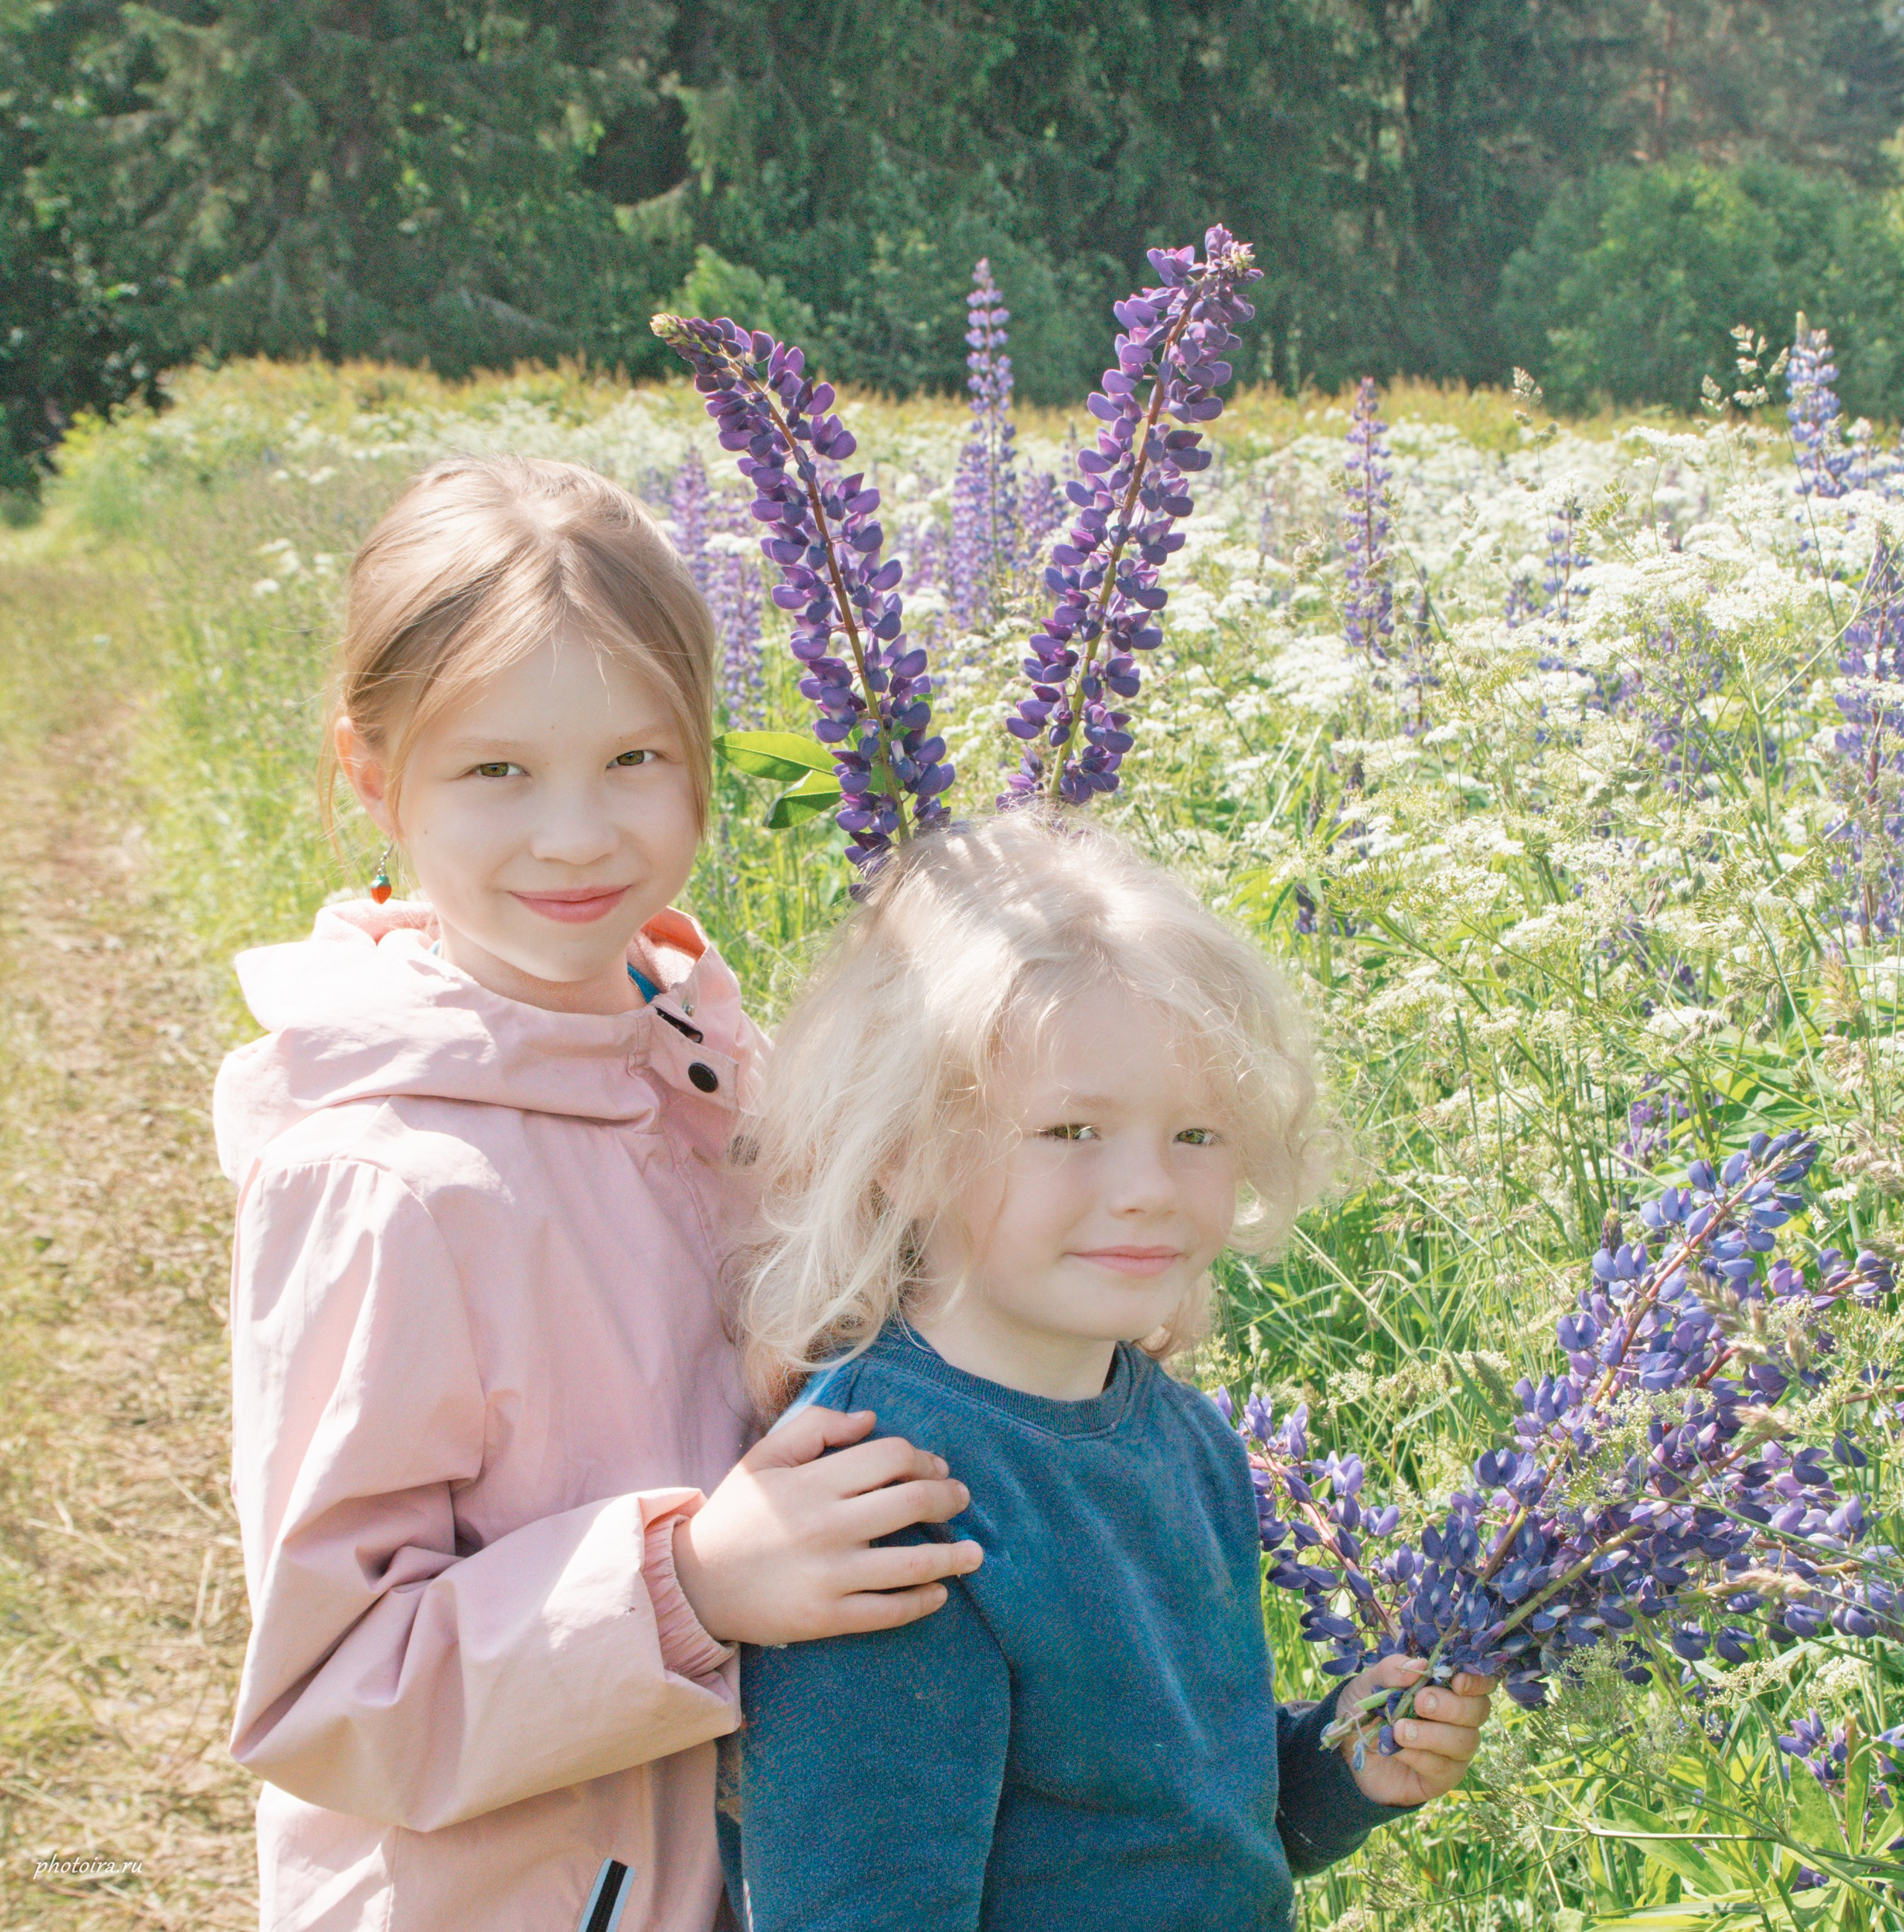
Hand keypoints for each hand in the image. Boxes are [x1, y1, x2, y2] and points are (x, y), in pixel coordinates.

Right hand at [671, 1406, 983, 1645]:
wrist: (696, 1584)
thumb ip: (815, 1428)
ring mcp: (829, 1576)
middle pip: (911, 1503)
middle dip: (948, 1498)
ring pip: (913, 1563)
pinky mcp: (827, 1618)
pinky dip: (923, 1601)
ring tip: (974, 1553)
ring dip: (954, 1557)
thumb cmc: (737, 1513)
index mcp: (813, 1481)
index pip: (890, 1457)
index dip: (921, 1458)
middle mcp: (827, 1526)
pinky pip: (889, 1611)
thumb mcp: (765, 1456)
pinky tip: (940, 1593)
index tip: (933, 1467)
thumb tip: (869, 1420)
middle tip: (961, 1499)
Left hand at [1335, 1655, 1496, 1807]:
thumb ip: (1392, 1670)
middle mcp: (1459, 1720)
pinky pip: (1444, 1768)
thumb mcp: (1371, 1682)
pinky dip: (1419, 1756)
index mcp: (1447, 1689)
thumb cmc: (1369, 1709)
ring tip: (1399, 1730)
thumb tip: (1420, 1663)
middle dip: (1452, 1706)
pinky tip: (1397, 1749)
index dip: (1477, 1681)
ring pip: (1464, 1741)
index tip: (1456, 1681)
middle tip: (1419, 1703)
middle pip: (1478, 1711)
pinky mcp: (1443, 1778)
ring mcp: (1454, 1750)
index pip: (1482, 1683)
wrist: (1350, 1750)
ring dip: (1431, 1734)